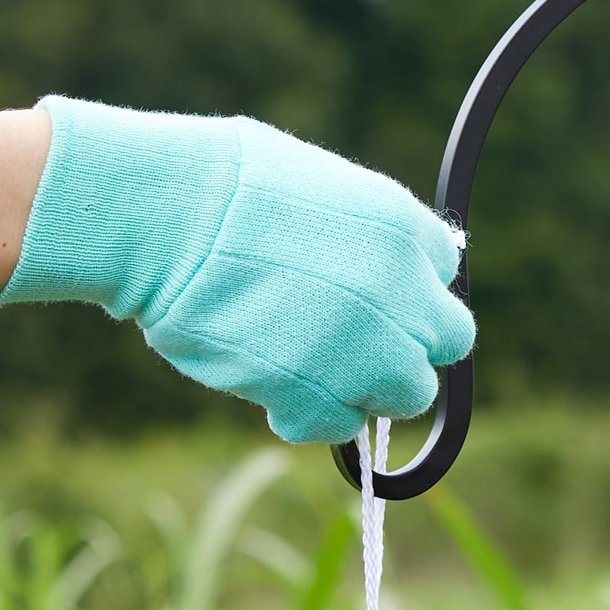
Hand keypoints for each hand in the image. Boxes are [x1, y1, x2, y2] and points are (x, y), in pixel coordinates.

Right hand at [0, 98, 473, 442]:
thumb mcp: (316, 182)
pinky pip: (342, 427)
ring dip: (367, 386)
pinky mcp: (323, 397)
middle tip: (354, 343)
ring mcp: (367, 349)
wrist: (164, 220)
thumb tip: (378, 264)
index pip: (443, 272)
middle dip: (407, 344)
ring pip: (407, 394)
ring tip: (308, 366)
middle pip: (445, 341)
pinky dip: (311, 415)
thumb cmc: (218, 184)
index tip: (376, 295)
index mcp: (401, 228)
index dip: (408, 289)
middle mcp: (401, 291)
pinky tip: (272, 388)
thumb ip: (361, 232)